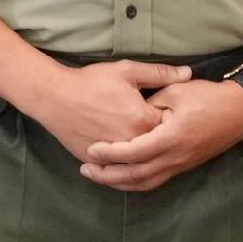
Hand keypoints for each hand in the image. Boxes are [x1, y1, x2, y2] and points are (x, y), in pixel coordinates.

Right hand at [29, 57, 186, 157]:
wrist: (54, 97)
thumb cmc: (91, 81)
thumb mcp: (127, 71)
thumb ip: (159, 74)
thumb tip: (188, 74)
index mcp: (143, 120)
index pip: (169, 125)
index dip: (171, 119)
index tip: (171, 113)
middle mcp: (132, 143)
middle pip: (156, 146)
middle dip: (159, 138)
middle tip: (157, 129)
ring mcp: (114, 156)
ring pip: (138, 162)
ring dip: (144, 155)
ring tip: (143, 144)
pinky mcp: (98, 162)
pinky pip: (118, 170)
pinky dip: (124, 165)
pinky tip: (128, 158)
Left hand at [81, 75, 242, 193]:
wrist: (239, 111)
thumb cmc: (208, 97)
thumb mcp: (177, 91)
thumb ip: (151, 103)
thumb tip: (130, 114)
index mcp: (172, 137)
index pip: (136, 152)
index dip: (112, 154)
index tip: (92, 150)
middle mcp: (176, 157)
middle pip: (136, 174)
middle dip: (109, 175)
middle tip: (86, 169)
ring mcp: (181, 165)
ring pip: (145, 183)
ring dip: (120, 183)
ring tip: (98, 176)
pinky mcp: (183, 166)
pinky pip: (155, 181)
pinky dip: (135, 182)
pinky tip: (122, 178)